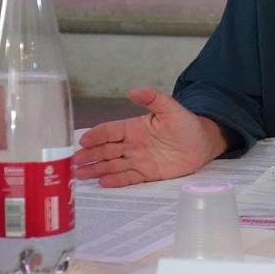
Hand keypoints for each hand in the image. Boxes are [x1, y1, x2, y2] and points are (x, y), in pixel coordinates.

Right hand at [73, 87, 226, 186]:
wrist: (202, 144)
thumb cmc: (186, 124)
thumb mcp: (171, 108)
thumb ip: (153, 98)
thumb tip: (132, 91)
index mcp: (134, 128)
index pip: (110, 131)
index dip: (96, 135)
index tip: (83, 141)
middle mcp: (132, 145)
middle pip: (106, 150)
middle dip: (89, 155)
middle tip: (72, 162)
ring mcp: (137, 160)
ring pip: (112, 165)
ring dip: (96, 169)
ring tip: (78, 175)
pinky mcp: (147, 174)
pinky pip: (128, 177)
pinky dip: (115, 180)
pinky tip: (102, 183)